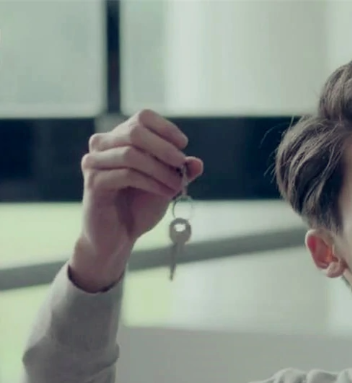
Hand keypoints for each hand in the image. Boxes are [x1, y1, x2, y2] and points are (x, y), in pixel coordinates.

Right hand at [69, 109, 203, 291]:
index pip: (143, 117)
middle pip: (135, 131)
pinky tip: (166, 194)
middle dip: (164, 148)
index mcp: (120, 138)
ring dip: (160, 170)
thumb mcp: (167, 184)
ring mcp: (94, 162)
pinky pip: (126, 174)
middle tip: (182, 164)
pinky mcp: (93, 182)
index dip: (166, 128)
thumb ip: (180, 172)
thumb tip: (197, 162)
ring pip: (131, 154)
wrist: (118, 236)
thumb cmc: (140, 206)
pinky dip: (151, 183)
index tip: (184, 145)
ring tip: (177, 186)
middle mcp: (103, 145)